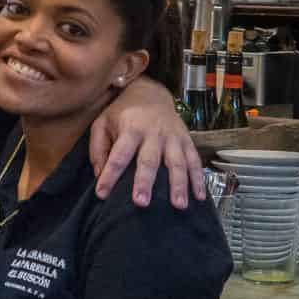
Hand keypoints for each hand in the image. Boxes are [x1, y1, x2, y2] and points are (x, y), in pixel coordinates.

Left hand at [90, 79, 205, 208]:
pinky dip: (198, 179)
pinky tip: (200, 196)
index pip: (118, 155)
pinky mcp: (186, 141)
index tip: (102, 194)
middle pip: (149, 161)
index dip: (110, 175)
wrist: (151, 92)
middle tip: (141, 203)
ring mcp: (173, 137)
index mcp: (130, 128)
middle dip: (145, 182)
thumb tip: (99, 174)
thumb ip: (98, 147)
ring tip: (178, 205)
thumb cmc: (123, 113)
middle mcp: (153, 134)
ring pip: (177, 163)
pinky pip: (194, 161)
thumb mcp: (103, 122)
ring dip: (179, 185)